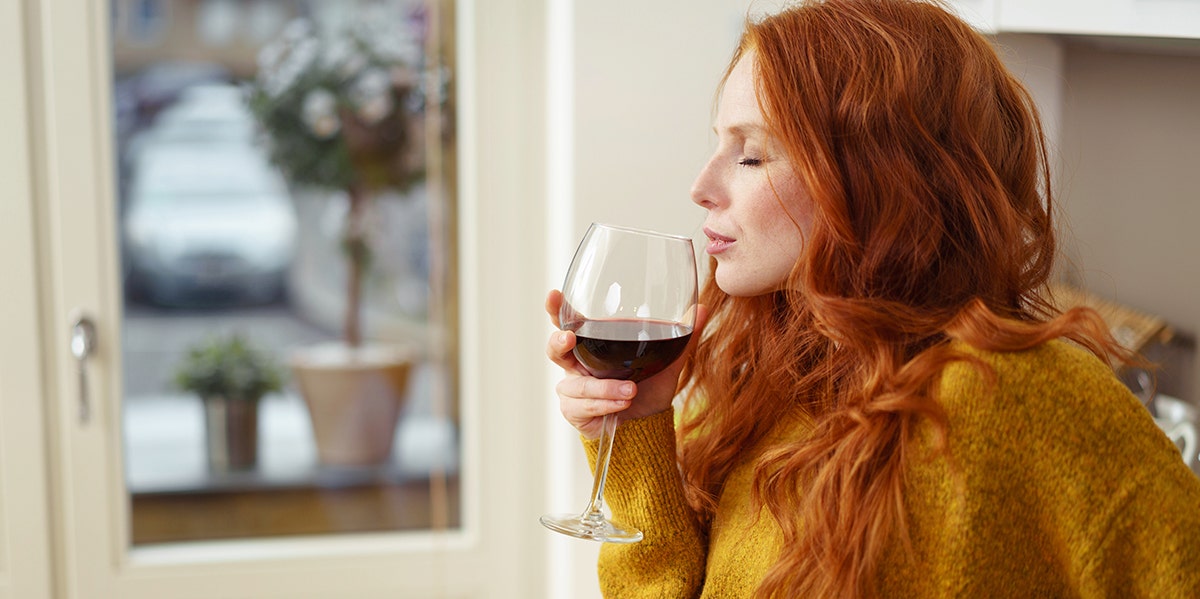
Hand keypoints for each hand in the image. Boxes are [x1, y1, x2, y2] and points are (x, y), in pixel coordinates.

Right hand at [544, 289, 708, 438]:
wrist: (647, 425)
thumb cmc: (650, 387)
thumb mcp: (668, 360)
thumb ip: (683, 336)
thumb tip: (703, 308)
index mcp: (593, 344)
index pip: (568, 321)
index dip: (556, 309)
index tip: (553, 295)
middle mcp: (577, 364)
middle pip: (555, 349)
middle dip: (558, 342)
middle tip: (570, 339)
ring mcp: (573, 388)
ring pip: (576, 384)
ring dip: (603, 387)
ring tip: (630, 391)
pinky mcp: (575, 411)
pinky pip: (583, 406)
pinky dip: (604, 404)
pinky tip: (621, 405)